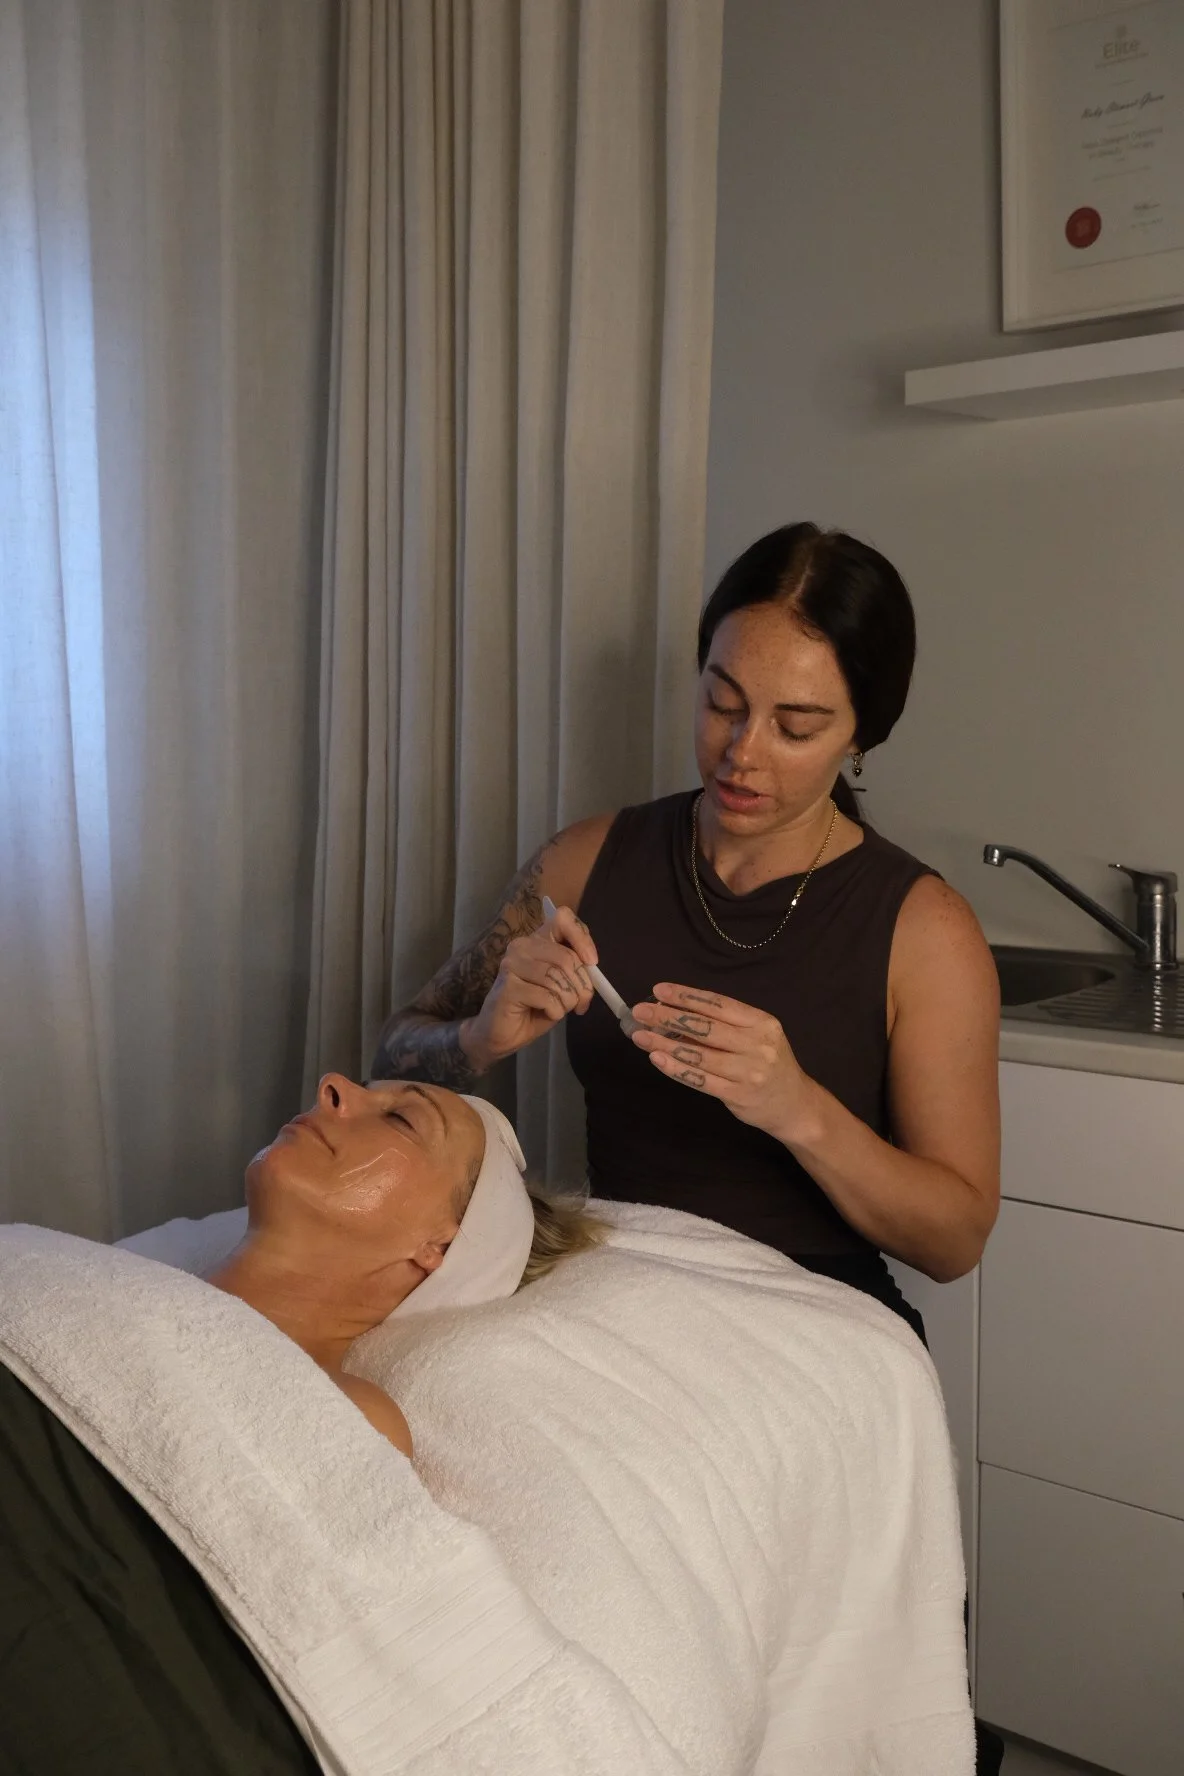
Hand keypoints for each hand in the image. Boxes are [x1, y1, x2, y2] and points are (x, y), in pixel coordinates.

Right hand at [463, 904, 597, 1070]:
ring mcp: (512, 965)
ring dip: (568, 1001)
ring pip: (558, 980)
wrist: (502, 1033)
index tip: (592, 962)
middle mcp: (522, 946)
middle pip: (567, 957)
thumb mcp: (561, 985)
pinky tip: (546, 1013)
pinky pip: (547, 997)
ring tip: (559, 1009)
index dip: (582, 938)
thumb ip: (575, 969)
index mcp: (537, 940)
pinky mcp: (508, 986)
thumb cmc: (534, 1007)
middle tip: (581, 1003)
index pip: (563, 918)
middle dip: (583, 986)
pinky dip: (555, 1011)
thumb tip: (592, 965)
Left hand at [629, 984, 811, 1144]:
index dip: (686, 996)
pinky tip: (657, 1059)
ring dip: (664, 1044)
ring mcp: (747, 1072)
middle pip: (705, 1027)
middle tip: (640, 1012)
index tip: (658, 990)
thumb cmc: (769, 1063)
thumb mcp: (757, 1036)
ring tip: (640, 1035)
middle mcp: (756, 1044)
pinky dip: (675, 1069)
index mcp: (761, 1022)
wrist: (794, 1105)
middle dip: (668, 1017)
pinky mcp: (737, 1095)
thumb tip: (675, 1012)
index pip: (718, 1004)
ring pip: (698, 1054)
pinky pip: (699, 1079)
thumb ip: (724, 1024)